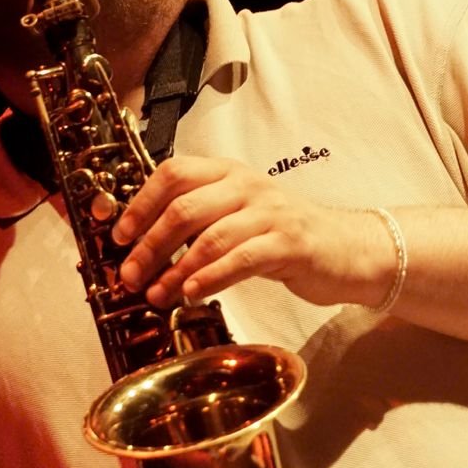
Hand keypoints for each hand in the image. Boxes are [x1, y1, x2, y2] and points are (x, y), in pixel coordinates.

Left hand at [113, 155, 398, 309]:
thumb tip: (143, 244)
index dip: (140, 203)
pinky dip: (209, 277)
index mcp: (228, 173)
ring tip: (155, 293)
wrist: (348, 249)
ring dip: (174, 268)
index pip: (173, 173)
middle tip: (130, 273)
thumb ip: (199, 220)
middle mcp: (247, 185)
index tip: (119, 236)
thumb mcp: (238, 215)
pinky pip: (240, 258)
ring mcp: (270, 212)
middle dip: (149, 243)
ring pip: (209, 236)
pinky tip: (190, 294)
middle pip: (184, 206)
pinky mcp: (289, 243)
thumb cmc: (284, 236)